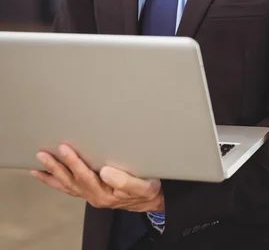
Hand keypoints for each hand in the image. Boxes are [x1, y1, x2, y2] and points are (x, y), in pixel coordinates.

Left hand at [31, 144, 164, 211]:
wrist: (150, 200)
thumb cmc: (147, 189)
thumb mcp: (143, 185)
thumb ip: (125, 180)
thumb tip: (105, 171)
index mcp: (105, 193)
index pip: (86, 176)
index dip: (74, 162)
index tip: (64, 149)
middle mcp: (94, 196)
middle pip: (71, 181)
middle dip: (56, 166)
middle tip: (43, 153)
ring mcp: (90, 195)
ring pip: (66, 185)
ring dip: (51, 174)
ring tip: (38, 162)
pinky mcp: (89, 191)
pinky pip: (68, 188)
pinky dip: (55, 181)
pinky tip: (46, 173)